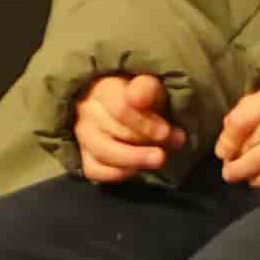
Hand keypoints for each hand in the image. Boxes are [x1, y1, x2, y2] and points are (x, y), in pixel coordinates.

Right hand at [68, 72, 185, 184]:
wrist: (127, 105)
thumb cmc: (142, 94)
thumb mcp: (151, 85)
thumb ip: (147, 89)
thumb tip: (138, 98)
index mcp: (103, 89)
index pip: (120, 109)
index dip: (146, 124)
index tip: (167, 132)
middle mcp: (87, 112)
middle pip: (114, 132)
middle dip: (148, 140)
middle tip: (176, 141)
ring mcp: (83, 135)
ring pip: (103, 153)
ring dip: (135, 159)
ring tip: (159, 159)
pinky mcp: (84, 155)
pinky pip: (94, 170)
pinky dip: (118, 173)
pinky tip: (138, 168)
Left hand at [211, 83, 259, 188]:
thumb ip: (258, 101)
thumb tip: (232, 126)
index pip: (241, 120)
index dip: (227, 138)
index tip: (222, 149)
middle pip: (251, 142)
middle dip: (235, 158)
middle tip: (227, 168)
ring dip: (246, 170)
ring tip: (235, 176)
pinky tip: (258, 180)